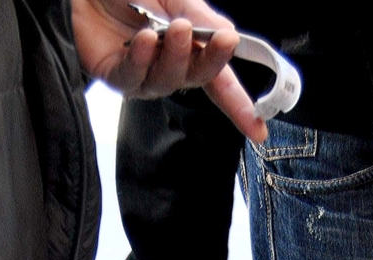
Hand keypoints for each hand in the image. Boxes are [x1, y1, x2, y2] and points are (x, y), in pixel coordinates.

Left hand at [72, 0, 266, 142]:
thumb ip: (201, 16)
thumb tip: (228, 34)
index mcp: (189, 45)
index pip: (219, 80)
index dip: (240, 107)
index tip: (259, 130)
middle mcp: (167, 65)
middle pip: (197, 79)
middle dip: (210, 62)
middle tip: (216, 39)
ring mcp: (141, 74)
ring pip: (166, 81)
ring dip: (175, 56)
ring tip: (175, 28)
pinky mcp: (113, 77)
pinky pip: (132, 77)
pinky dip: (141, 59)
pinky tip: (143, 40)